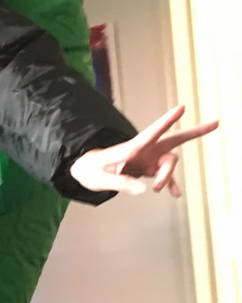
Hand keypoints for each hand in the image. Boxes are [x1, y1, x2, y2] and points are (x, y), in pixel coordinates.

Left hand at [69, 105, 218, 197]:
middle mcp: (143, 150)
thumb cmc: (90, 170)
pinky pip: (164, 177)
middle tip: (216, 123)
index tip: (181, 108)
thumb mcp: (100, 179)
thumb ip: (121, 183)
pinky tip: (175, 195)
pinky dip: (169, 184)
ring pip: (169, 163)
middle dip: (194, 132)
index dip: (166, 121)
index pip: (151, 133)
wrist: (86, 171)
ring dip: (167, 176)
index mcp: (130, 148)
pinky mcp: (147, 169)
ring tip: (156, 189)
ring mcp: (147, 159)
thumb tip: (144, 189)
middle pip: (173, 140)